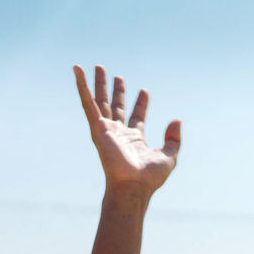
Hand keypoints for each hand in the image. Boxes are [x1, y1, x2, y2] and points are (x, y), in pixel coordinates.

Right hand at [73, 64, 180, 195]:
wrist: (133, 186)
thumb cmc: (149, 178)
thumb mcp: (169, 156)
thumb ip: (174, 139)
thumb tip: (176, 120)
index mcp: (134, 139)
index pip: (136, 117)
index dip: (140, 104)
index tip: (144, 91)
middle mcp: (118, 133)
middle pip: (116, 107)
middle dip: (116, 91)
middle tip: (116, 76)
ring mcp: (106, 130)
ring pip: (100, 102)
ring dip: (98, 85)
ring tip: (98, 67)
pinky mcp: (97, 128)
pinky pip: (87, 103)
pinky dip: (81, 86)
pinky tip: (77, 71)